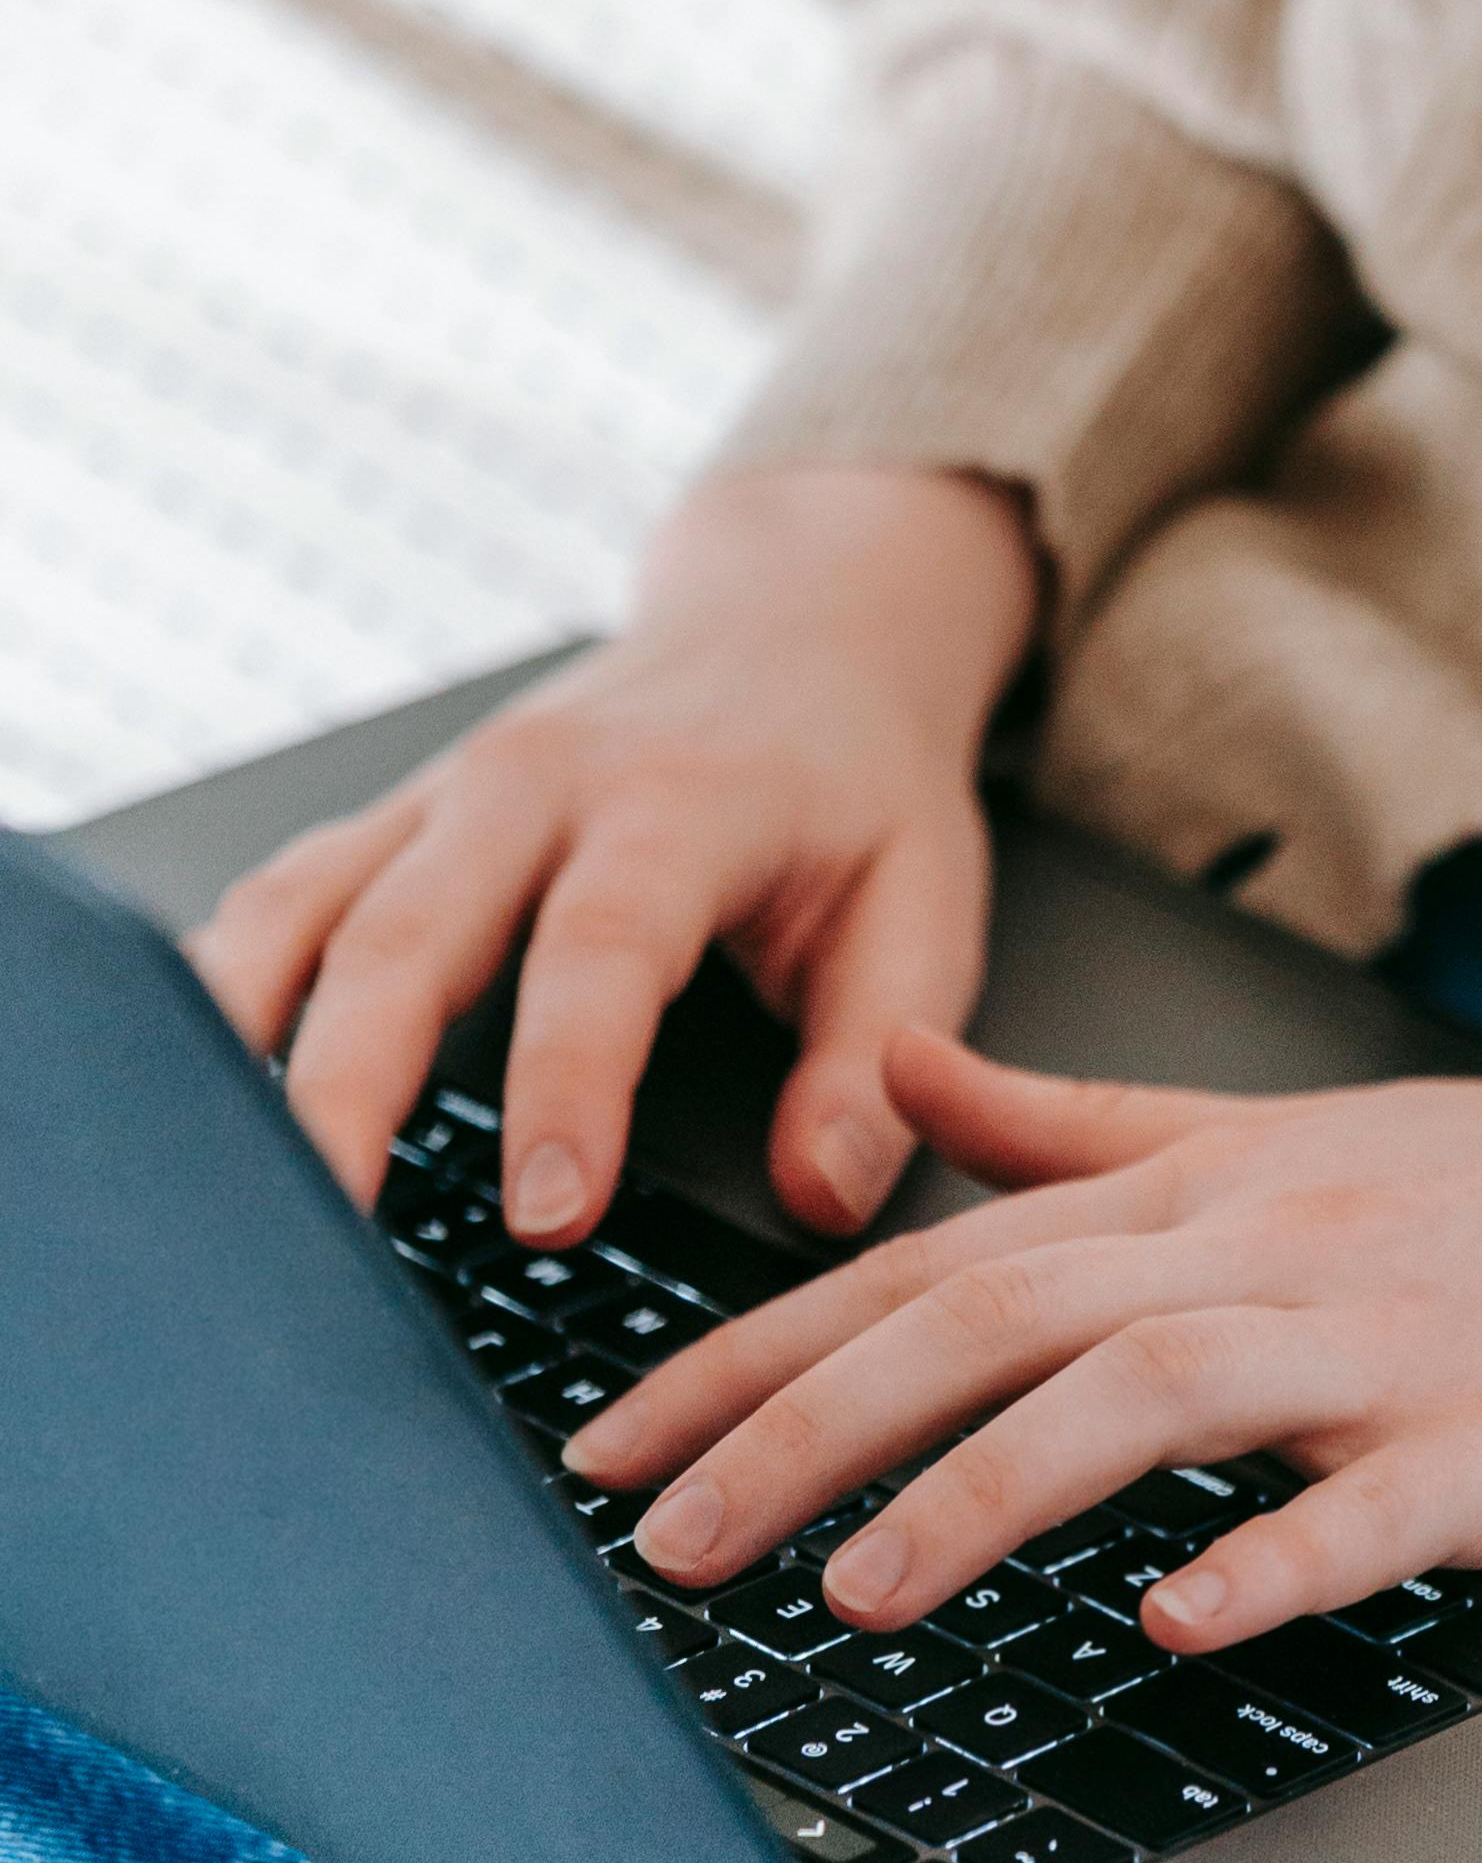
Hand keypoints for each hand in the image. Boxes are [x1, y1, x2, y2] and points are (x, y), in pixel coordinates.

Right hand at [188, 462, 1041, 1243]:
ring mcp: (440, 797)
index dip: (568, 1084)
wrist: (793, 621)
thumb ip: (875, 1055)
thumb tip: (822, 1198)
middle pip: (407, 935)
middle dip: (349, 1092)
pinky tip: (179, 1103)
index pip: (604, 948)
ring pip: (301, 914)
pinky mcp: (384, 824)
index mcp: (677, 800)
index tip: (546, 1218)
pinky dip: (210, 1002)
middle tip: (321, 1240)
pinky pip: (272, 906)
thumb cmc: (853, 782)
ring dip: (240, 1049)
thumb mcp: (921, 899)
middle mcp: (535, 784)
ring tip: (209, 1197)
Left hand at [568, 1024, 1481, 1642]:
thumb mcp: (1276, 1134)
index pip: (933, 1254)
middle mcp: (1272, 1242)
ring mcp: (1390, 1337)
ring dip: (990, 1489)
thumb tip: (895, 1069)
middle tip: (661, 1534)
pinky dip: (1265, 1554)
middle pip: (1005, 1309)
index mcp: (1206, 1182)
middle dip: (810, 1421)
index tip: (608, 1441)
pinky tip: (1171, 1615)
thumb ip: (1074, 1115)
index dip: (758, 1345)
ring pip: (1153, 1390)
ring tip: (856, 1594)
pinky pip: (1371, 1505)